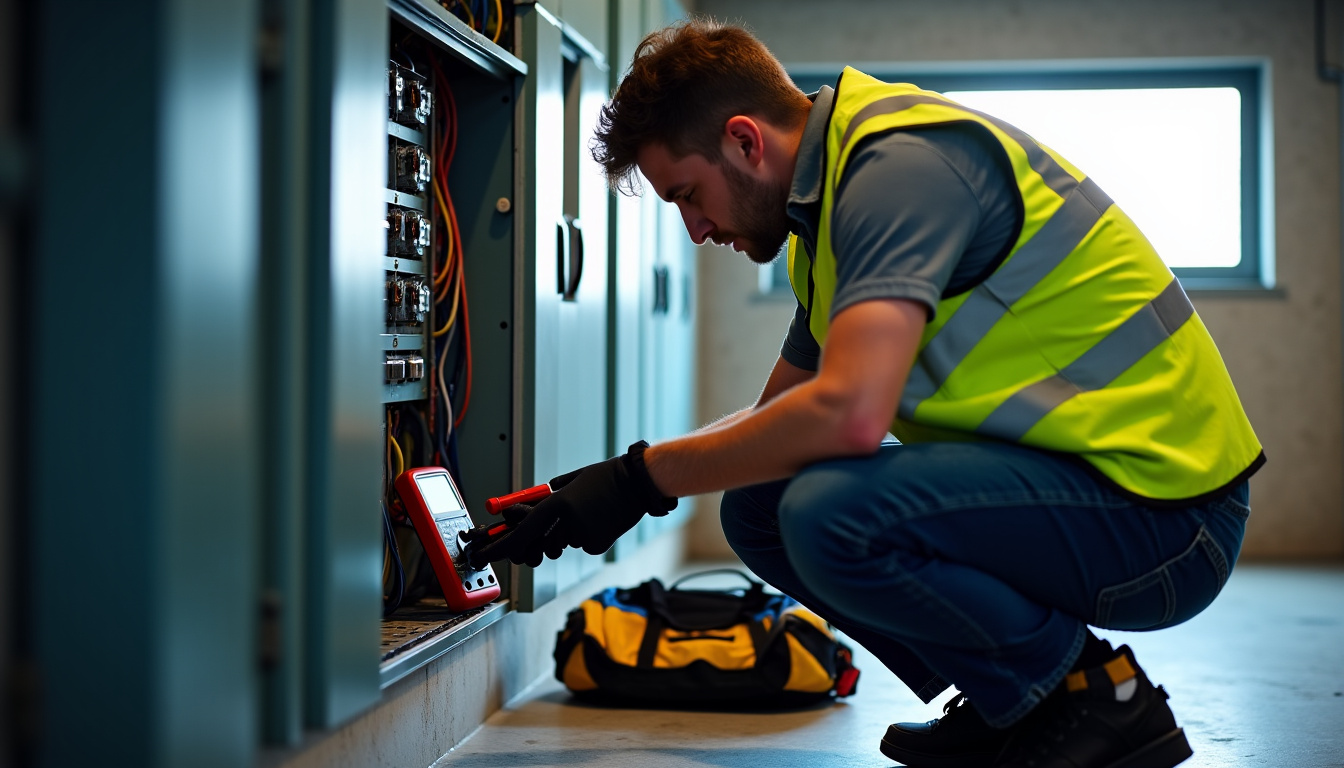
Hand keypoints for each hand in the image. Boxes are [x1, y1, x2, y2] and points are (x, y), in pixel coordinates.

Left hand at [469, 441, 676, 565]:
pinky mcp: (597, 545)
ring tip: (589, 514)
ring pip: (564, 544)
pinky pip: (583, 546)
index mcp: (557, 503)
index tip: (483, 555)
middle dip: (543, 541)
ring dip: (569, 534)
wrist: (639, 483)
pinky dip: (588, 536)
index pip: (521, 532)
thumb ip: (553, 494)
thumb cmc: (607, 477)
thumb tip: (535, 503)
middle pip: (542, 544)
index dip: (499, 547)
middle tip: (554, 529)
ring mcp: (583, 536)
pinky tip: (602, 520)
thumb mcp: (574, 479)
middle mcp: (566, 522)